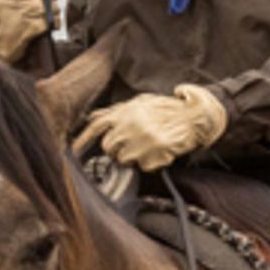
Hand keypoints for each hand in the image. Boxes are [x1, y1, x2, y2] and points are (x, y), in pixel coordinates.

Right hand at [0, 0, 56, 65]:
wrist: (0, 47)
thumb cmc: (11, 15)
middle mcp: (7, 0)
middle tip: (38, 6)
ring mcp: (15, 15)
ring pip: (49, 5)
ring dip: (51, 12)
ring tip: (38, 18)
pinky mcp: (25, 29)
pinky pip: (50, 20)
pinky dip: (51, 23)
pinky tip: (41, 27)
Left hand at [75, 85, 224, 171]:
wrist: (197, 117)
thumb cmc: (169, 109)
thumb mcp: (141, 103)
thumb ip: (115, 111)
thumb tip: (92, 117)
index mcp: (125, 112)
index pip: (95, 128)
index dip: (81, 141)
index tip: (71, 152)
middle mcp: (130, 126)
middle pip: (109, 147)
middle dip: (119, 148)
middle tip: (135, 142)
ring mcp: (140, 141)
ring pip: (124, 159)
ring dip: (135, 156)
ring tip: (150, 145)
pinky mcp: (152, 155)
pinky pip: (143, 166)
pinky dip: (151, 162)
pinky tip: (160, 151)